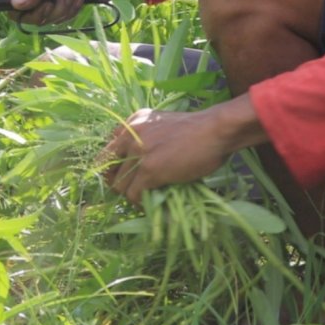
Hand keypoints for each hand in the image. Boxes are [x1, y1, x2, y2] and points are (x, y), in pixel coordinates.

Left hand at [100, 105, 246, 205]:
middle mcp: (131, 134)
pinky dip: (140, 203)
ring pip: (120, 185)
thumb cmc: (197, 129)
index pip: (108, 148)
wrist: (215, 130)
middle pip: (108, 168)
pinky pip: (134, 194)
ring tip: (144, 198)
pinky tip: (151, 203)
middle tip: (132, 190)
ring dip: (130, 195)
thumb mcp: (162, 124)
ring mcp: (139, 152)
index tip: (124, 176)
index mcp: (133, 122)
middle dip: (118, 182)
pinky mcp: (150, 169)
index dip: (113, 167)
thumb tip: (137, 160)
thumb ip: (146, 137)